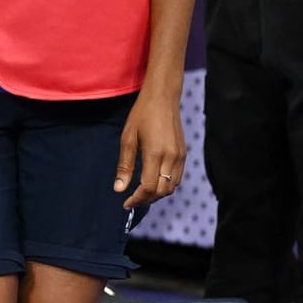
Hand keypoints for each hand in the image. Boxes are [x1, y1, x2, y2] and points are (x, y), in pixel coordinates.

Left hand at [115, 85, 185, 209]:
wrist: (163, 98)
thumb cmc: (142, 115)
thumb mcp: (127, 139)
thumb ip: (124, 166)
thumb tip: (119, 189)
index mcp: (155, 154)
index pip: (148, 188)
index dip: (136, 200)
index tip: (125, 203)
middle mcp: (171, 158)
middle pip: (162, 191)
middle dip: (146, 200)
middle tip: (132, 201)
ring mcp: (180, 156)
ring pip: (172, 187)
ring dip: (157, 194)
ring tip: (141, 194)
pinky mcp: (184, 154)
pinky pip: (177, 178)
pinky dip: (166, 186)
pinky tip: (153, 183)